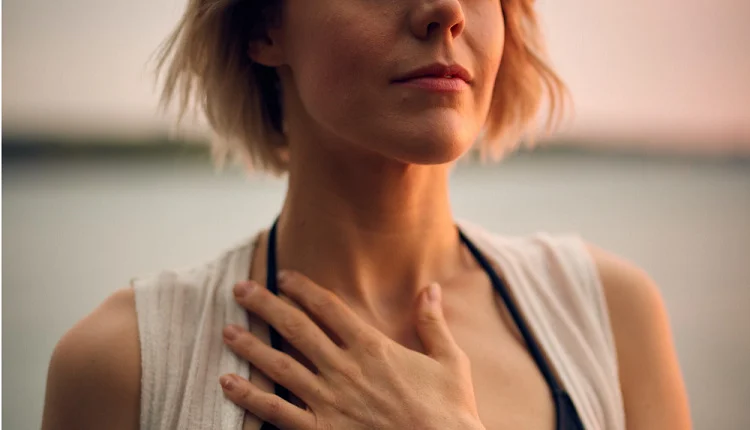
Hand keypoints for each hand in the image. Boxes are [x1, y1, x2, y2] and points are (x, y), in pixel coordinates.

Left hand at [220, 271, 484, 429]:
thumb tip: (430, 287)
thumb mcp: (449, 361)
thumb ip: (433, 322)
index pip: (328, 308)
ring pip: (280, 366)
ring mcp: (329, 401)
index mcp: (372, 348)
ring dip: (251, 346)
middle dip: (266, 306)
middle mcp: (344, 369)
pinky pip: (277, 411)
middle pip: (296, 329)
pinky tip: (227, 383)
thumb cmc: (449, 411)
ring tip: (227, 331)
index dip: (302, 289)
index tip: (282, 276)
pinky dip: (250, 397)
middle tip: (241, 290)